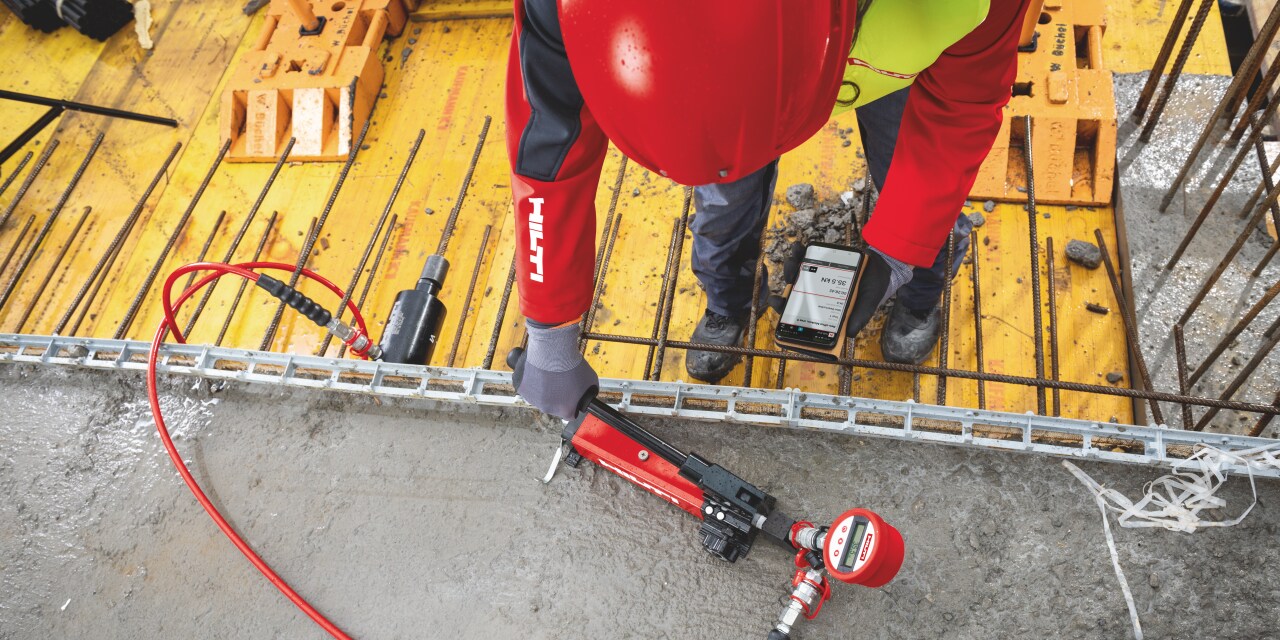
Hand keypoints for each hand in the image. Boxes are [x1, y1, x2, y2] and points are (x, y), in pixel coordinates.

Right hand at [508, 321, 598, 419]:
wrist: (552, 352)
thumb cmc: (571, 364)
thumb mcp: (590, 381)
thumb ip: (587, 393)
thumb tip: (586, 396)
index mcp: (565, 410)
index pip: (571, 414)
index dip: (573, 404)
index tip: (572, 395)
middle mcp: (548, 409)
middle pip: (554, 406)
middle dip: (557, 396)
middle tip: (560, 381)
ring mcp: (533, 399)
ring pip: (540, 398)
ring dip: (544, 389)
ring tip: (549, 373)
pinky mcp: (522, 389)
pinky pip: (529, 388)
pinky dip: (532, 382)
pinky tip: (539, 371)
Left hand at [774, 242, 913, 339]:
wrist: (882, 264)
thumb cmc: (874, 289)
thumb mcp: (868, 305)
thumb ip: (859, 317)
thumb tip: (850, 333)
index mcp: (827, 313)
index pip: (803, 321)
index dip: (787, 320)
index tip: (779, 308)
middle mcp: (818, 299)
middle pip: (794, 301)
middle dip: (782, 298)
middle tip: (778, 294)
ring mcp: (817, 282)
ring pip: (796, 278)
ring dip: (790, 269)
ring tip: (792, 260)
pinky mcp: (820, 265)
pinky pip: (805, 260)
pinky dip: (800, 253)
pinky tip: (799, 247)